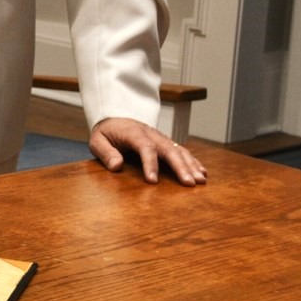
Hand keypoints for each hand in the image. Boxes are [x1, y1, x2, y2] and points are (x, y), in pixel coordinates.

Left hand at [89, 118, 207, 185]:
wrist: (115, 117)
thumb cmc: (106, 132)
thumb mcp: (97, 140)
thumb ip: (105, 152)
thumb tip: (116, 166)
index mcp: (133, 133)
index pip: (145, 148)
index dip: (150, 164)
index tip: (152, 181)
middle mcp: (151, 134)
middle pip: (168, 150)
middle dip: (180, 167)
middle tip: (189, 183)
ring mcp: (161, 138)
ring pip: (179, 151)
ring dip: (191, 166)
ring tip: (200, 181)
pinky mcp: (166, 143)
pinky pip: (182, 151)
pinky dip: (194, 162)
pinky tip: (202, 173)